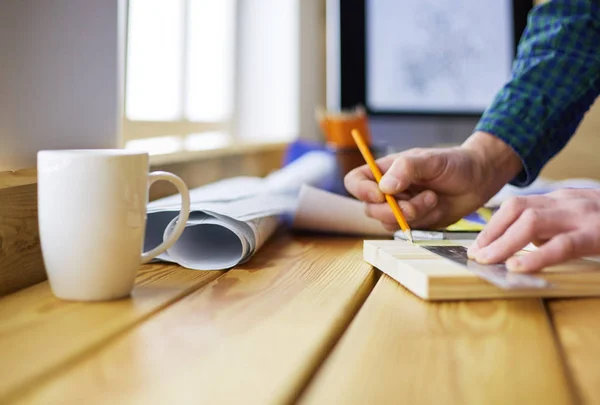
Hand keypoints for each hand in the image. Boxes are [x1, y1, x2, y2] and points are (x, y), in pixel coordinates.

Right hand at [344, 132, 521, 229]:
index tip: (381, 195)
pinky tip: (436, 206)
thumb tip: (384, 186)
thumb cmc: (454, 163)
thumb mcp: (431, 160)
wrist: (479, 179)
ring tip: (432, 198)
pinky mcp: (414, 222)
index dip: (362, 191)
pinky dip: (423, 220)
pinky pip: (408, 230)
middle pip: (369, 208)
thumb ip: (406, 169)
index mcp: (385, 171)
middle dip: (392, 210)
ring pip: (388, 222)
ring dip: (412, 214)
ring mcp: (400, 208)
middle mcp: (388, 190)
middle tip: (412, 204)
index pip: (356, 182)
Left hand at [467, 189, 599, 271]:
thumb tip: (522, 244)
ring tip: (488, 261)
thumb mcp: (578, 217)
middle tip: (475, 256)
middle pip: (516, 210)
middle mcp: (567, 202)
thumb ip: (552, 227)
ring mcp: (582, 215)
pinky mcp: (597, 233)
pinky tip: (519, 267)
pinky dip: (537, 256)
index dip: (492, 226)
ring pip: (532, 222)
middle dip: (491, 234)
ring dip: (504, 243)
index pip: (515, 206)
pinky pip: (563, 244)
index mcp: (560, 199)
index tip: (477, 245)